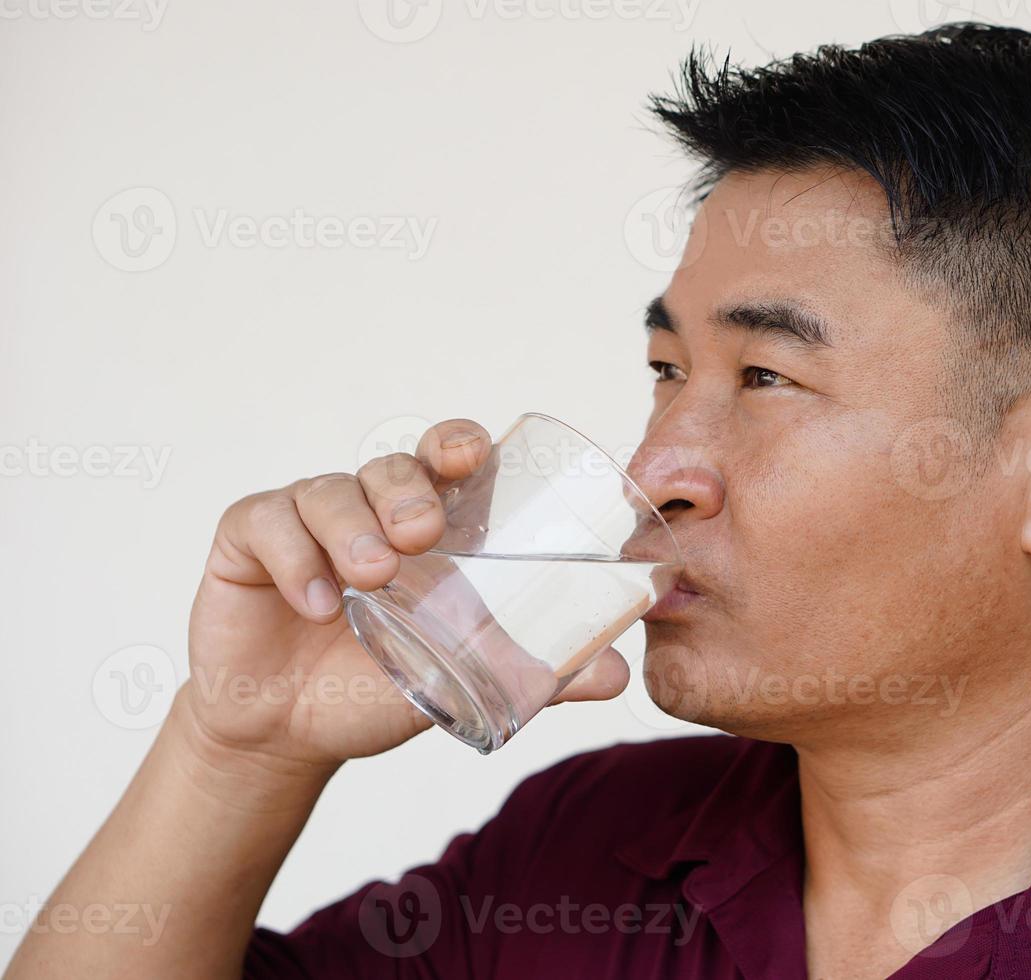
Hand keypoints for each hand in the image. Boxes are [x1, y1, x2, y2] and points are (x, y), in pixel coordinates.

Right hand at [177, 418, 629, 771]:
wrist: (288, 732)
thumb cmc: (378, 685)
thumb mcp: (459, 678)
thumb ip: (535, 673)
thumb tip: (617, 675)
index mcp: (428, 523)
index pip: (446, 459)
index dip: (458, 443)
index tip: (471, 455)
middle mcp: (368, 508)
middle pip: (391, 465)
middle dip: (408, 490)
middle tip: (422, 537)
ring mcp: (305, 518)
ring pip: (329, 490)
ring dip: (352, 528)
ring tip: (370, 579)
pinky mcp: (247, 539)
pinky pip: (267, 522)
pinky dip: (292, 558)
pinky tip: (315, 603)